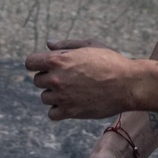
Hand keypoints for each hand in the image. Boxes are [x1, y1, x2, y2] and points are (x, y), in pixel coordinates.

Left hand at [24, 39, 145, 120]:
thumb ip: (66, 45)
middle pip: (37, 80)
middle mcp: (56, 78)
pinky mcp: (70, 112)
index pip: (30, 62)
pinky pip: (52, 113)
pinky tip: (72, 103)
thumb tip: (49, 44)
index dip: (37, 63)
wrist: (127, 84)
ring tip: (74, 90)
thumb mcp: (89, 45)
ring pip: (45, 97)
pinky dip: (59, 110)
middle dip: (49, 79)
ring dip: (55, 95)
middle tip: (68, 78)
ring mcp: (62, 96)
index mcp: (58, 59)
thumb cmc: (110, 61)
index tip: (47, 66)